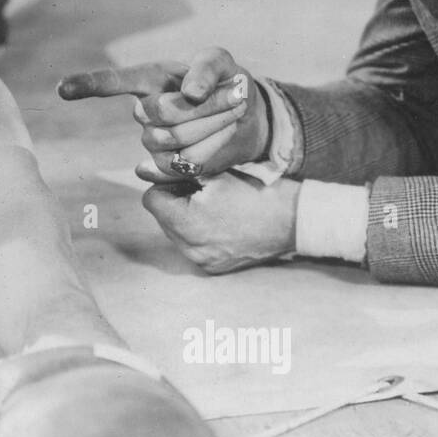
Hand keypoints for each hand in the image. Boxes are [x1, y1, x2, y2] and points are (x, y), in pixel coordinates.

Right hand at [58, 48, 268, 182]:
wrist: (247, 118)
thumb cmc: (226, 82)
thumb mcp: (222, 63)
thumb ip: (205, 68)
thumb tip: (189, 93)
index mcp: (150, 79)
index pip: (114, 82)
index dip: (88, 84)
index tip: (62, 89)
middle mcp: (145, 111)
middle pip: (161, 113)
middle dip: (204, 105)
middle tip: (235, 95)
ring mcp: (153, 141)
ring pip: (173, 140)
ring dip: (212, 125)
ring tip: (232, 113)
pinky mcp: (168, 167)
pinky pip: (184, 164)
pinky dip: (210, 149)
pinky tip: (219, 138)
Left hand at [141, 172, 299, 272]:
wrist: (295, 220)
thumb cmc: (256, 191)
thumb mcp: (215, 174)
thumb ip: (176, 171)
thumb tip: (141, 168)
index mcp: (187, 224)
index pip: (151, 200)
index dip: (166, 184)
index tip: (188, 178)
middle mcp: (190, 249)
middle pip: (163, 218)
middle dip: (176, 201)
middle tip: (204, 190)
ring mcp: (202, 262)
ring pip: (176, 233)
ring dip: (187, 217)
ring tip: (215, 206)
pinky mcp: (214, 268)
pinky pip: (193, 247)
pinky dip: (201, 233)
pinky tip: (222, 222)